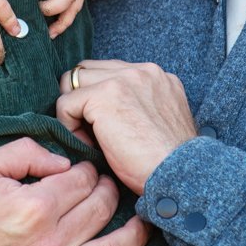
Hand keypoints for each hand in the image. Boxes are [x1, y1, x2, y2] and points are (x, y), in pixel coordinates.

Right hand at [0, 138, 157, 245]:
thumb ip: (26, 151)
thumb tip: (66, 161)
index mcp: (33, 207)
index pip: (82, 180)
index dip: (87, 170)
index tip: (84, 170)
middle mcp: (47, 245)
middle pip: (100, 210)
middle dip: (108, 192)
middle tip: (105, 187)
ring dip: (134, 233)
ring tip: (143, 219)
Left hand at [56, 60, 198, 194]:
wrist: (179, 174)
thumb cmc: (169, 161)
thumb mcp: (159, 122)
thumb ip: (137, 106)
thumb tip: (102, 115)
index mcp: (156, 76)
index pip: (110, 71)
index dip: (98, 96)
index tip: (103, 126)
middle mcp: (142, 70)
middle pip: (88, 71)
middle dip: (81, 98)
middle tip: (89, 131)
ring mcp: (123, 79)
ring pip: (73, 82)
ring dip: (74, 109)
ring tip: (86, 137)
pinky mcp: (105, 96)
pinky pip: (65, 103)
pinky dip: (67, 125)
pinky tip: (84, 144)